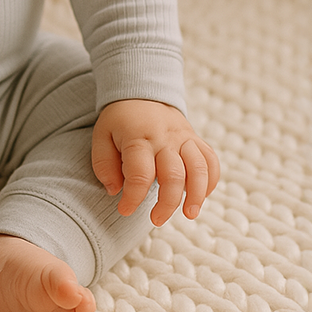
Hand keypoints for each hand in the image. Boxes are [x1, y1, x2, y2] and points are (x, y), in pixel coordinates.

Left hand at [92, 99, 218, 225]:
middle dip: (166, 204)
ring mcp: (183, 138)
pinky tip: (201, 196)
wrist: (140, 92)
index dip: (133, 198)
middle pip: (173, 175)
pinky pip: (210, 161)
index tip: (124, 210)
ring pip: (198, 168)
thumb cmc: (119, 121)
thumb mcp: (101, 136)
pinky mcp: (195, 139)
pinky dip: (210, 181)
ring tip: (189, 214)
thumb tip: (116, 191)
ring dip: (197, 195)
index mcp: (137, 137)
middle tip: (155, 219)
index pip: (139, 174)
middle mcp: (164, 138)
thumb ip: (104, 164)